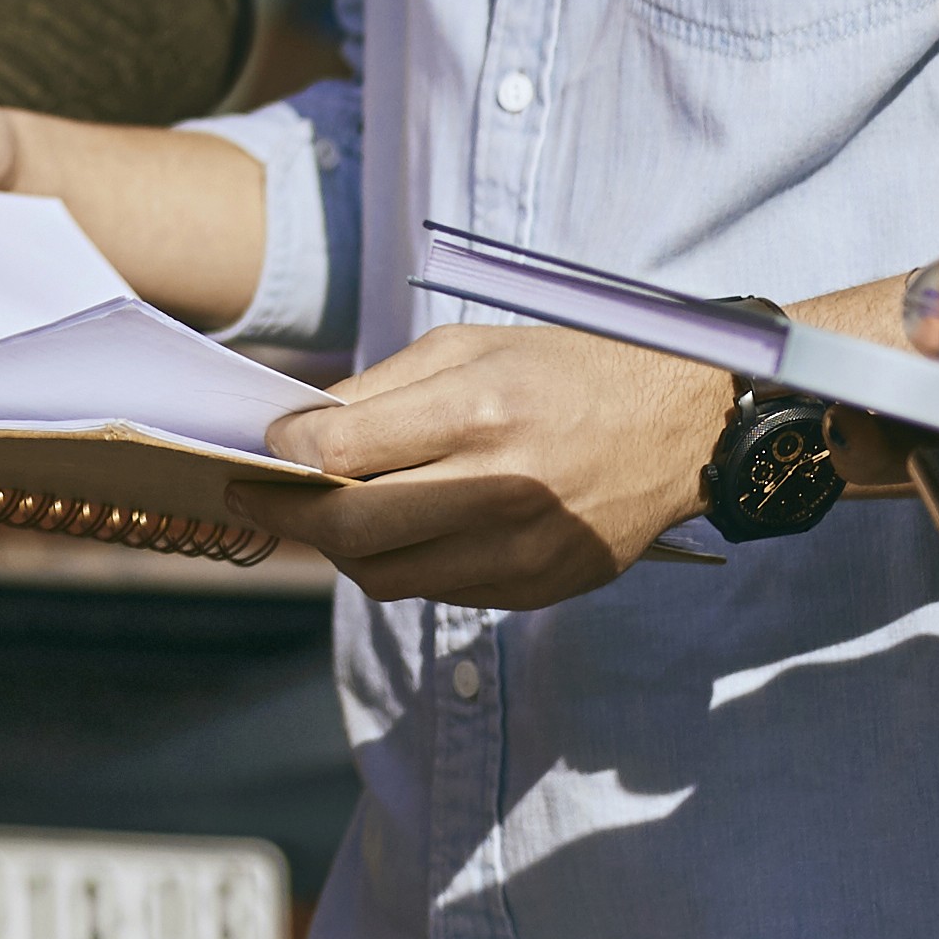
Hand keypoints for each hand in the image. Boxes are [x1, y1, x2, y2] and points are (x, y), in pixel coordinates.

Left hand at [264, 319, 731, 608]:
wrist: (682, 421)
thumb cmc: (567, 369)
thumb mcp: (472, 347)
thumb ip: (381, 390)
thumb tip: (298, 432)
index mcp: (481, 410)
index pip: (341, 454)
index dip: (286, 455)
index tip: (266, 449)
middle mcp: (502, 487)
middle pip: (352, 531)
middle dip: (288, 517)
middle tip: (256, 499)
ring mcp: (524, 548)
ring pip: (387, 577)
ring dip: (340, 550)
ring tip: (325, 517)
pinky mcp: (540, 587)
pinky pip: (440, 592)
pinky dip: (405, 564)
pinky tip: (402, 531)